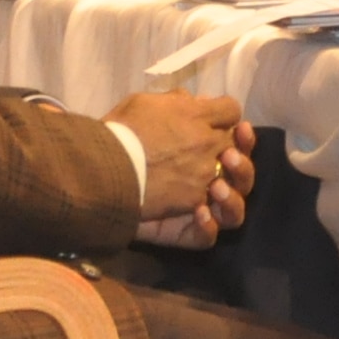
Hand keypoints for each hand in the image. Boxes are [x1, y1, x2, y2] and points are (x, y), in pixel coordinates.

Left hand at [112, 90, 251, 244]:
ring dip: (233, 199)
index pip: (236, 145)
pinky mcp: (179, 232)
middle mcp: (203, 181)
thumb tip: (198, 100)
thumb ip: (180, 104)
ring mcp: (195, 208)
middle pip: (242, 180)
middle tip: (229, 157)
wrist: (95, 169)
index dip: (243, 136)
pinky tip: (200, 212)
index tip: (239, 126)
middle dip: (243, 168)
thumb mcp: (151, 108)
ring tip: (217, 188)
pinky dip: (207, 226)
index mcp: (201, 151)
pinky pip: (205, 238)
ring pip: (234, 214)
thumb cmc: (124, 136)